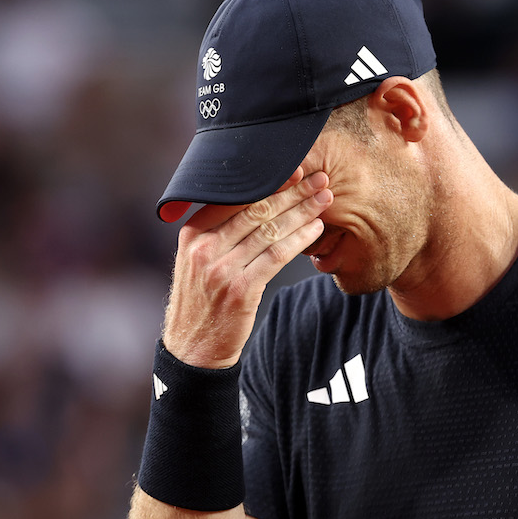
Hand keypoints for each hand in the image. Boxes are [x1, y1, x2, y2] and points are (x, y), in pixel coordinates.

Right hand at [163, 167, 331, 367]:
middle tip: (319, 179)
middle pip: (256, 208)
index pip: (235, 197)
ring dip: (302, 211)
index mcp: (192, 232)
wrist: (193, 349)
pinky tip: (315, 229)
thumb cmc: (202, 302)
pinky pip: (276, 256)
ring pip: (269, 230)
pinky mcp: (240, 289)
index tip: (295, 169)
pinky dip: (299, 239)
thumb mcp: (196, 261)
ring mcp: (221, 268)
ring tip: (325, 199)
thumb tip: (256, 202)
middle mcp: (204, 246)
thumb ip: (217, 233)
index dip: (269, 181)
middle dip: (293, 192)